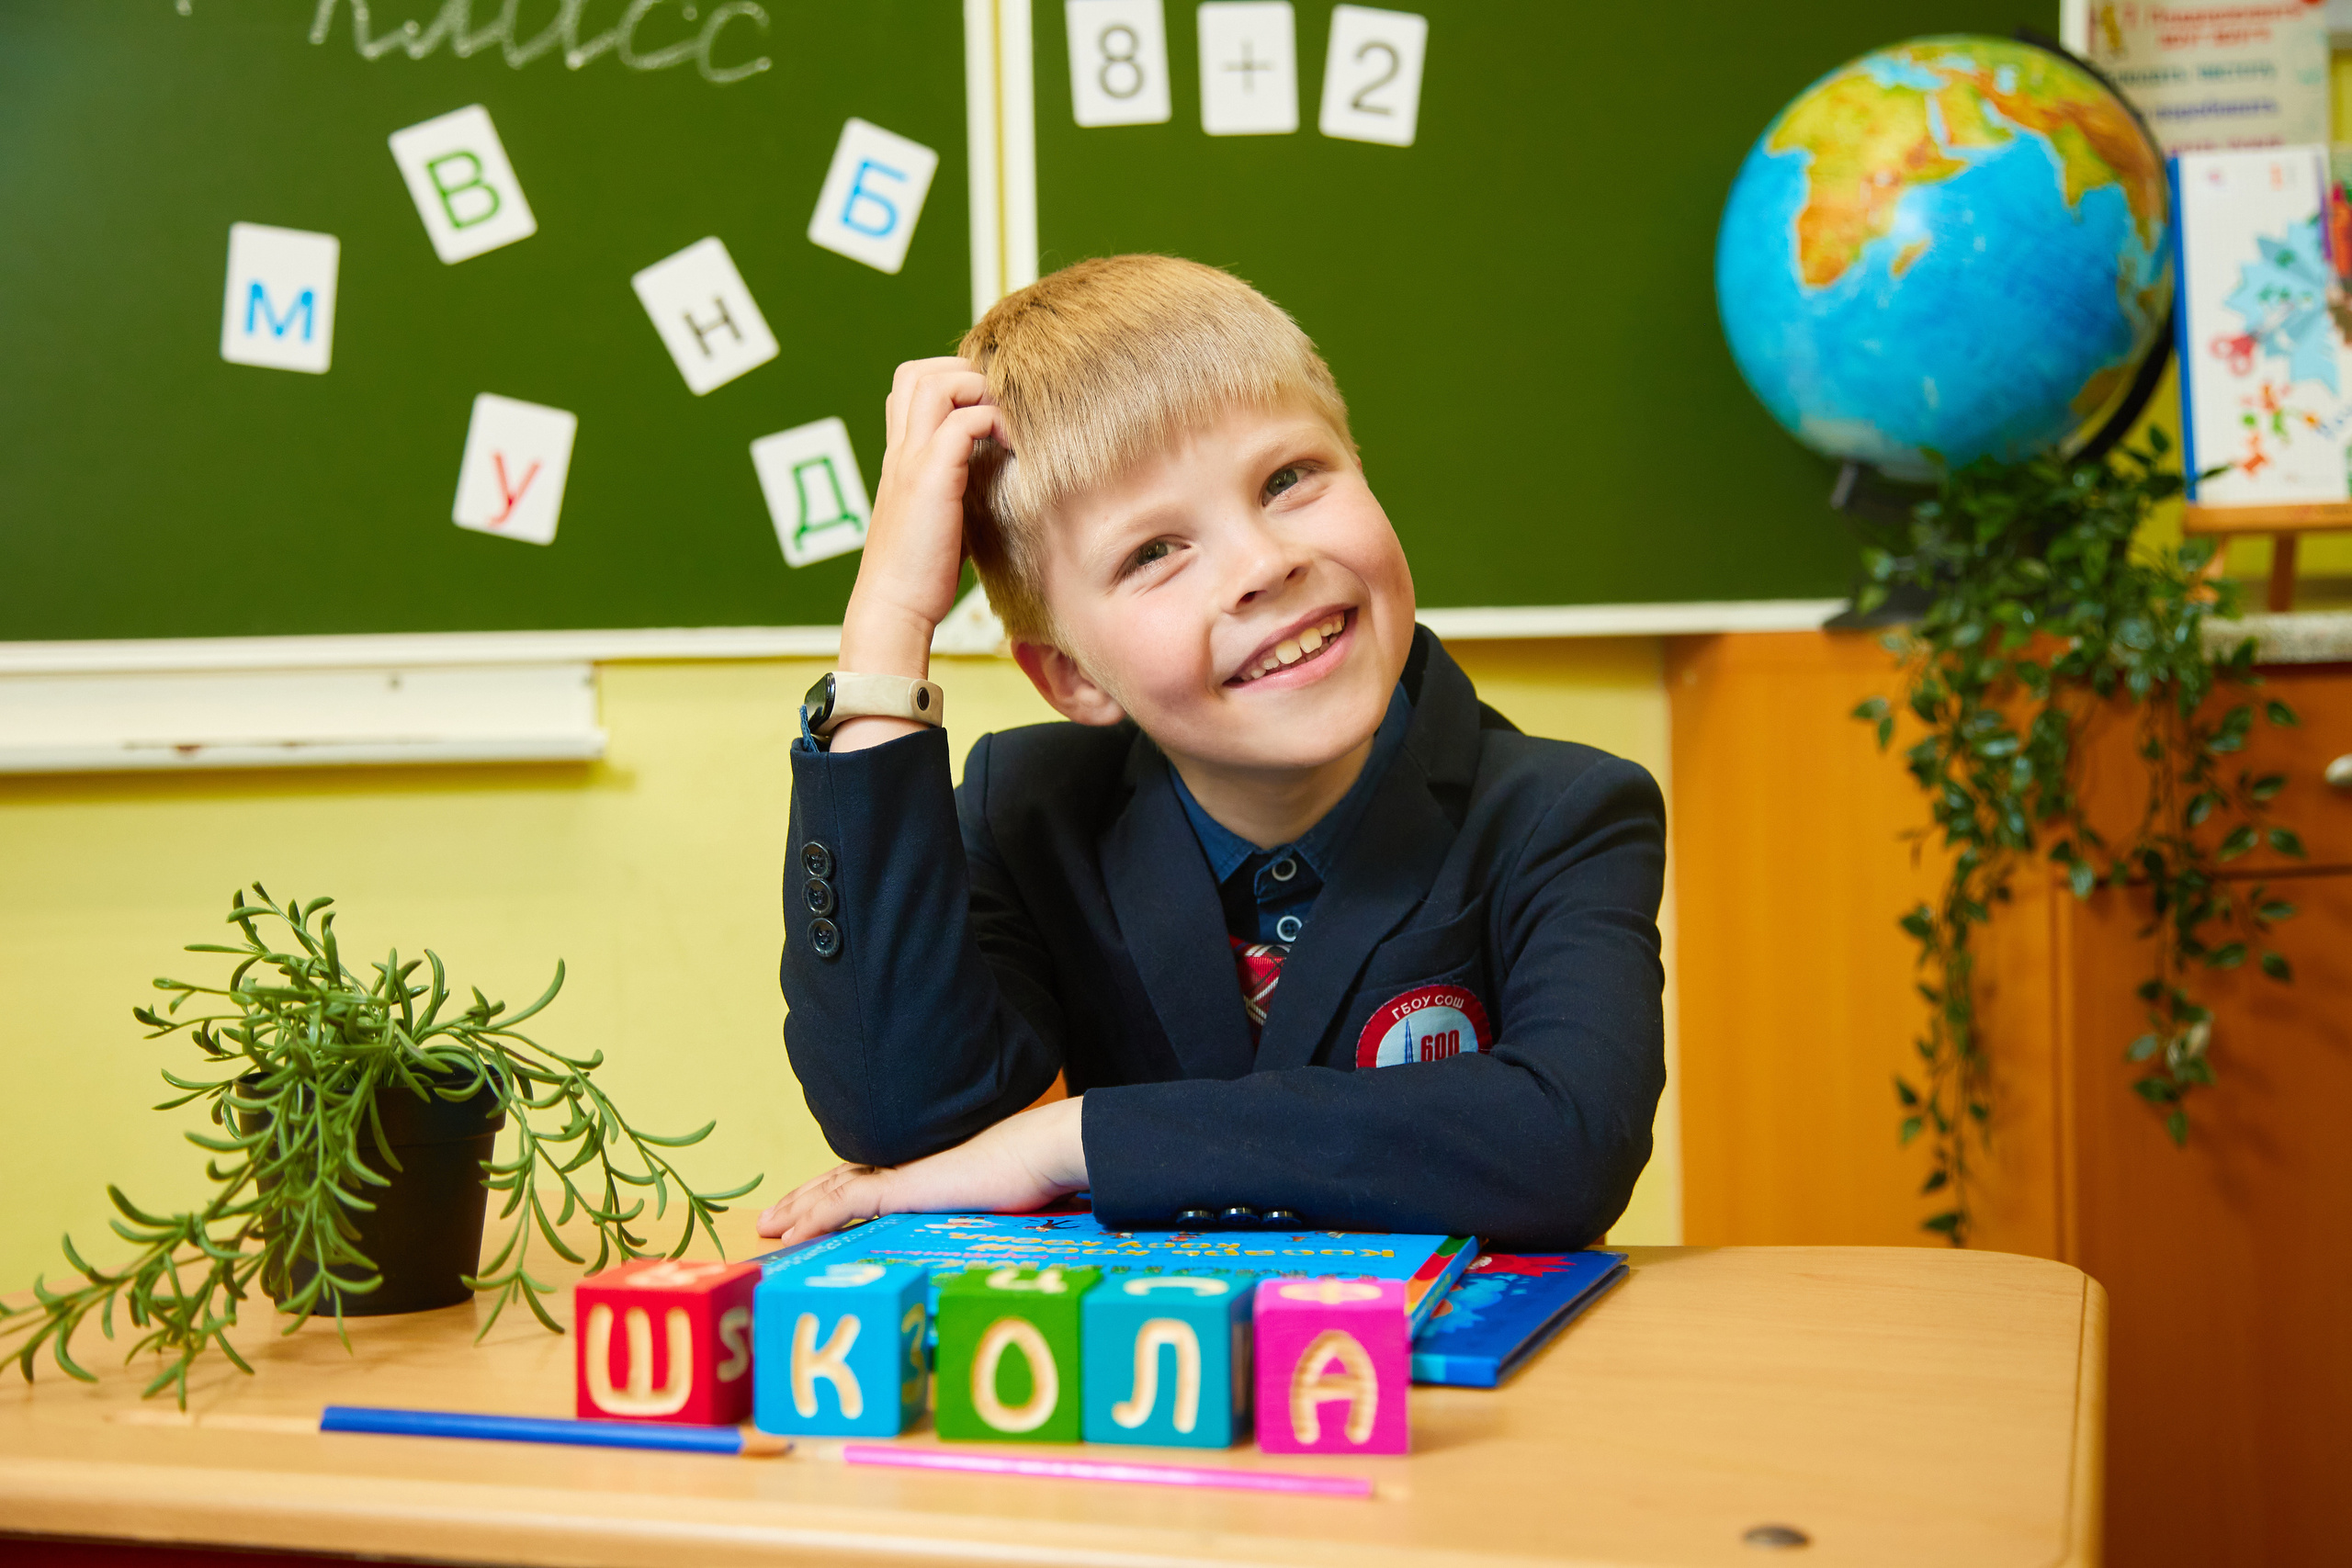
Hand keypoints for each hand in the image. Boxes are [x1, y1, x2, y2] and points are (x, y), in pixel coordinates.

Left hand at [755, 1097, 1087, 1246]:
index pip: (866, 1181)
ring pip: (833, 1192)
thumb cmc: (1030, 1176)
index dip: (833, 1193)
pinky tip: (793, 1234)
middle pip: (839, 1182)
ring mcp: (902, 1177)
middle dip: (802, 1201)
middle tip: (771, 1219)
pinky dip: (815, 1218)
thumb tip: (989, 1219)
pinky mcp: (902, 1188)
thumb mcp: (994, 1198)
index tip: (809, 1210)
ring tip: (770, 1228)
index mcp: (924, 1171)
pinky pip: (845, 1205)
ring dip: (798, 1210)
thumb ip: (978, 1206)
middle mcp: (906, 1169)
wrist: (1041, 1153)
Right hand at [831, 359, 1008, 735]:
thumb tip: (1000, 474)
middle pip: (919, 371)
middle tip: (1001, 410)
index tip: (990, 411)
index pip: (913, 386)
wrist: (893, 608)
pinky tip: (1013, 450)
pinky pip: (962, 423)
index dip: (954, 382)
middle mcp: (900, 450)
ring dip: (978, 391)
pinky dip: (992, 424)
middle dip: (967, 374)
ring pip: (935, 383)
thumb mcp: (942, 515)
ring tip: (1006, 425)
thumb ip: (958, 485)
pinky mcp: (929, 479)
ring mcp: (910, 461)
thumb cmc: (921, 574)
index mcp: (900, 457)